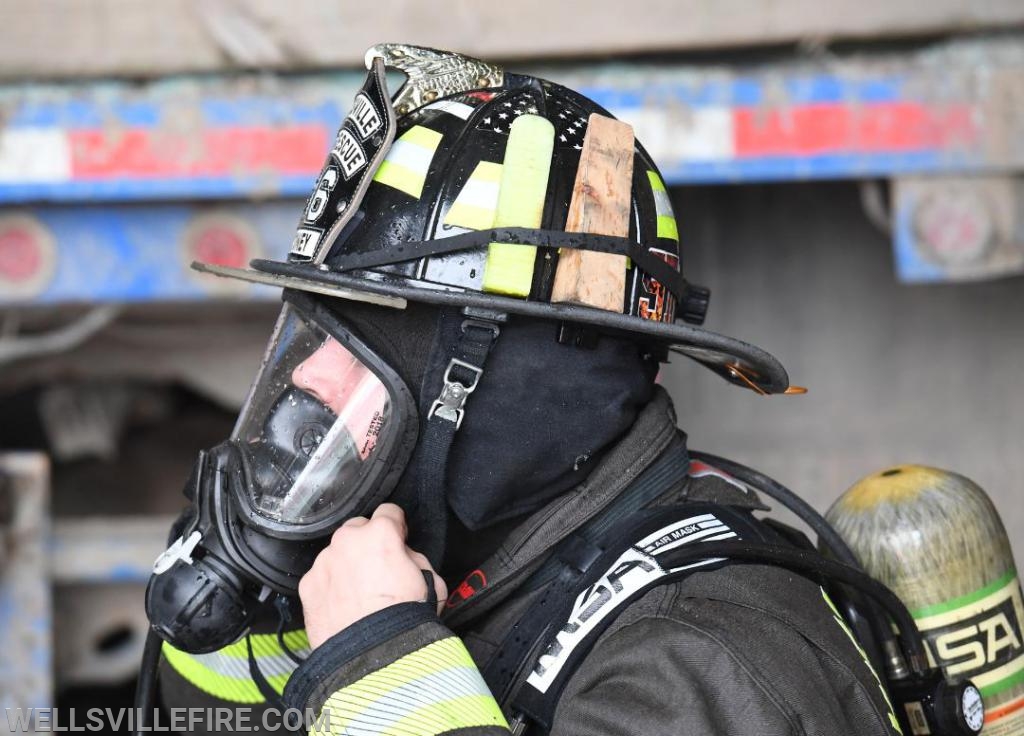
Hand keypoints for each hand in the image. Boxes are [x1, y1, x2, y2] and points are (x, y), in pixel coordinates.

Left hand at [298, 503, 446, 649]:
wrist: (375, 656)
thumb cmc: (407, 618)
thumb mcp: (432, 580)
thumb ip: (414, 558)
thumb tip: (401, 556)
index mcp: (380, 533)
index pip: (389, 512)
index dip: (397, 526)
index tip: (399, 538)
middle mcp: (347, 540)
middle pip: (357, 529)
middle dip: (368, 543)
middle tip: (379, 569)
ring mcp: (324, 562)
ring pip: (336, 553)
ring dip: (347, 564)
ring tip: (360, 593)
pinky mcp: (308, 586)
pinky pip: (321, 577)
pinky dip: (330, 586)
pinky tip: (343, 606)